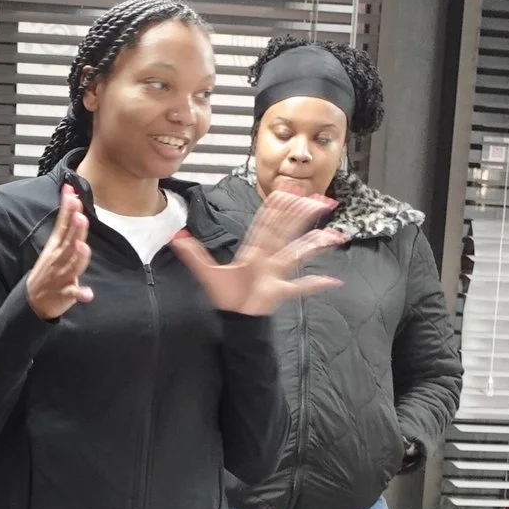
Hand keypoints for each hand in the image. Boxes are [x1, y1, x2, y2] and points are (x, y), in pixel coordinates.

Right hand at [23, 183, 95, 320]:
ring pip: (72, 265)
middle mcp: (58, 259)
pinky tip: (87, 294)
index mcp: (55, 247)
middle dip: (74, 230)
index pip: (62, 224)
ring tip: (82, 246)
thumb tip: (77, 209)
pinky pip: (73, 293)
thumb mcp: (54, 247)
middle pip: (68, 242)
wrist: (33, 300)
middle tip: (79, 215)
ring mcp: (61, 276)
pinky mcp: (65, 293)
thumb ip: (68, 229)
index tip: (71, 193)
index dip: (67, 209)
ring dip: (77, 257)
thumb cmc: (48, 270)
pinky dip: (80, 294)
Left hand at [171, 191, 343, 315]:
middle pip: (285, 231)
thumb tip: (177, 238)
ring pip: (297, 254)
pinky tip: (331, 282)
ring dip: (314, 244)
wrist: (234, 317)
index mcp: (253, 251)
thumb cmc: (226, 295)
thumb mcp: (206, 272)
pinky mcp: (279, 291)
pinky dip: (315, 285)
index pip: (266, 224)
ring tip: (332, 236)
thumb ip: (193, 254)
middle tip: (317, 199)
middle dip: (300, 215)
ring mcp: (275, 273)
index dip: (275, 207)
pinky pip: (299, 288)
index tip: (286, 191)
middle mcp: (267, 258)